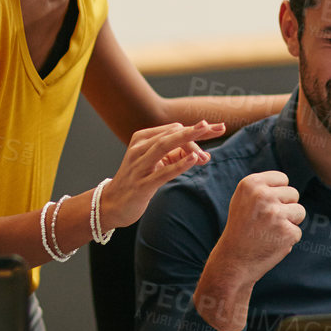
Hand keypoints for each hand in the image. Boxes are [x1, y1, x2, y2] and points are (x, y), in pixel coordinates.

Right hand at [99, 121, 222, 227]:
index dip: (196, 131)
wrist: (112, 204)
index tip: (217, 130)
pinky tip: (194, 159)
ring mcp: (139, 166)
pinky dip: (179, 164)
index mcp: (142, 138)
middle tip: (218, 127)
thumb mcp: (156, 163)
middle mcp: (139, 149)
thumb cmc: (138, 179)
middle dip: (196, 130)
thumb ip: (176, 155)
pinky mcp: (142, 184)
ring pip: (164, 147)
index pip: (173, 130)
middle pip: (171, 135)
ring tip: (206, 132)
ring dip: (188, 140)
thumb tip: (203, 155)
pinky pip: (163, 172)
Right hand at [196, 170, 304, 330]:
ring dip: (290, 222)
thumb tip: (286, 182)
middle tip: (266, 222)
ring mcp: (276, 214)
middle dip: (285, 207)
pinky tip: (271, 243)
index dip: (276, 194)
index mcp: (251, 184)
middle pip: (293, 194)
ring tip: (269, 231)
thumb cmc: (241, 229)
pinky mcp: (287, 232)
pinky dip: (288, 239)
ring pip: (300, 211)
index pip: (282, 179)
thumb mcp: (244, 200)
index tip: (263, 207)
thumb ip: (263, 187)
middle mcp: (263, 196)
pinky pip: (298, 231)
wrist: (233, 261)